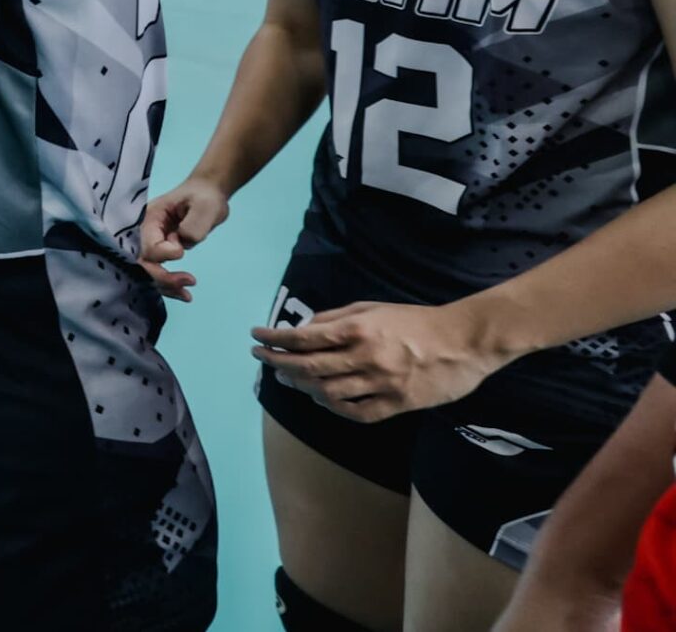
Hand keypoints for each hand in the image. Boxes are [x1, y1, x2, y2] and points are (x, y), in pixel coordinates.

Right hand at [137, 176, 230, 300]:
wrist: (207, 194)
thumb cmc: (205, 197)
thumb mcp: (204, 207)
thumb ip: (193, 227)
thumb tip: (181, 246)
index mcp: (149, 218)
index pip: (148, 245)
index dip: (164, 254)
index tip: (182, 249)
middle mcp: (144, 232)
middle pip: (142, 262)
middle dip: (161, 277)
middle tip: (189, 281)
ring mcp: (151, 242)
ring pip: (148, 272)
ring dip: (166, 286)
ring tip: (187, 294)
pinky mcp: (160, 251)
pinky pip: (159, 272)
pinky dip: (170, 286)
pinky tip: (185, 294)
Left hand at [251, 300, 508, 421]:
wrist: (464, 341)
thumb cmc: (415, 320)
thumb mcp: (372, 308)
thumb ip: (336, 319)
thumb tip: (304, 329)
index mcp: (358, 330)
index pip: (304, 338)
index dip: (274, 339)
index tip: (256, 336)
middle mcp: (366, 358)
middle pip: (309, 368)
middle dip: (278, 364)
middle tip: (262, 358)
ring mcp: (382, 384)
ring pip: (328, 393)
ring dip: (301, 387)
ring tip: (286, 378)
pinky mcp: (398, 405)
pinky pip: (356, 413)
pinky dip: (332, 407)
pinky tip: (320, 399)